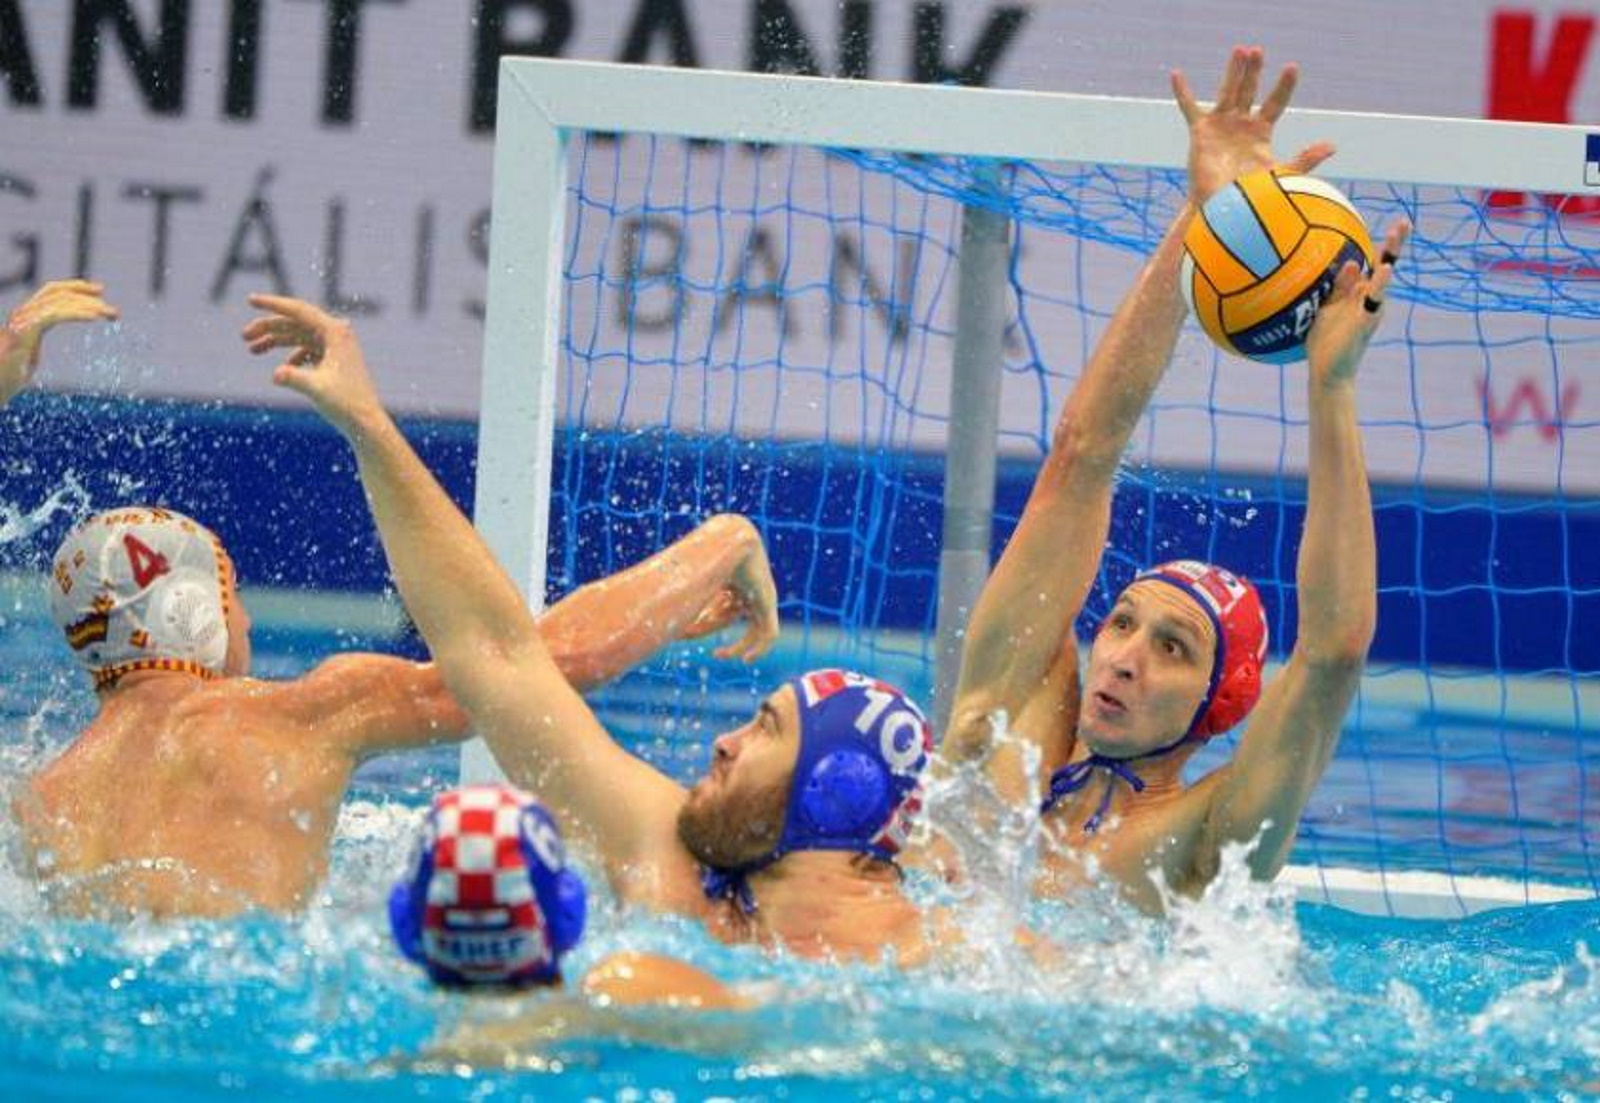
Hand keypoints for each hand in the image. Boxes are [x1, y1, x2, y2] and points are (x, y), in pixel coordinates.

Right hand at [0, 280, 118, 403]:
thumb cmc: (4, 376)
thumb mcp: (23, 359)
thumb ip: (30, 351)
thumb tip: (31, 358)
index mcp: (25, 317)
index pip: (51, 292)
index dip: (75, 287)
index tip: (100, 291)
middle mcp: (22, 314)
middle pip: (57, 293)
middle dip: (87, 297)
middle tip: (114, 312)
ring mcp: (21, 320)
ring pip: (58, 302)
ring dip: (88, 306)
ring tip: (110, 315)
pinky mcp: (22, 331)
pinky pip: (54, 314)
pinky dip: (77, 312)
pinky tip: (95, 317)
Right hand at [241, 294, 384, 437]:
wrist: (366, 423)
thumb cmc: (346, 405)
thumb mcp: (317, 390)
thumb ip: (295, 378)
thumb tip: (277, 374)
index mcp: (335, 332)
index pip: (298, 310)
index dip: (272, 304)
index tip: (250, 299)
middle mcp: (338, 334)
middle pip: (295, 322)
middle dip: (268, 327)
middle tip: (243, 336)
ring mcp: (337, 346)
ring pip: (299, 335)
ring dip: (276, 341)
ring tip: (252, 349)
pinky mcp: (336, 360)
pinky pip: (308, 349)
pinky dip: (292, 354)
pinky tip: (284, 368)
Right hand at [679, 520, 779, 661]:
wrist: (728, 541)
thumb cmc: (700, 557)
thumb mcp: (684, 585)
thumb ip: (672, 600)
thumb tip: (639, 615)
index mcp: (726, 576)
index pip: (716, 606)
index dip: (701, 624)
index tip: (683, 634)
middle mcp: (744, 585)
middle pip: (730, 616)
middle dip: (712, 631)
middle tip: (707, 650)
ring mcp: (759, 593)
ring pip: (751, 627)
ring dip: (738, 645)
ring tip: (724, 657)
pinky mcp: (769, 602)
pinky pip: (770, 632)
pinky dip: (760, 648)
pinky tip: (746, 660)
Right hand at [1172, 46, 1333, 204]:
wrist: (1223, 207)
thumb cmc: (1251, 195)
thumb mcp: (1281, 173)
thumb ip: (1305, 158)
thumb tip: (1332, 146)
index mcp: (1260, 132)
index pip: (1275, 102)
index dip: (1284, 86)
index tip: (1291, 68)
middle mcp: (1240, 124)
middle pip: (1250, 90)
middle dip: (1254, 71)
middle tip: (1258, 50)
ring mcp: (1220, 125)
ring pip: (1227, 91)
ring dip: (1233, 71)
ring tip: (1240, 49)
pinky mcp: (1200, 132)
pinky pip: (1189, 107)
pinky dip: (1182, 91)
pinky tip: (1176, 74)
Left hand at [1305, 220, 1409, 385]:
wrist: (1328, 373)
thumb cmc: (1326, 342)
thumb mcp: (1329, 308)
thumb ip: (1340, 287)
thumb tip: (1354, 261)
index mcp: (1359, 295)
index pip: (1373, 265)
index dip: (1382, 246)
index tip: (1393, 224)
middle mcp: (1369, 300)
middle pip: (1385, 266)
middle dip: (1395, 244)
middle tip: (1405, 221)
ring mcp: (1369, 310)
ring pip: (1383, 279)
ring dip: (1390, 255)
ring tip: (1398, 233)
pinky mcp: (1365, 322)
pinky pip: (1374, 300)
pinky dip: (1381, 284)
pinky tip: (1384, 269)